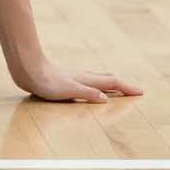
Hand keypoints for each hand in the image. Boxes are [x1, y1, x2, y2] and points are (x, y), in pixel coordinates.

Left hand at [14, 56, 143, 103]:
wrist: (28, 70)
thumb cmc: (47, 82)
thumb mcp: (69, 90)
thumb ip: (87, 93)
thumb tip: (106, 99)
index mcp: (87, 80)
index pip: (111, 83)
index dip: (126, 88)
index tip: (140, 92)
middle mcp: (83, 76)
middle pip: (106, 79)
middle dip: (121, 85)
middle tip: (132, 91)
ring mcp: (74, 76)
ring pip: (97, 78)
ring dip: (109, 83)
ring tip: (115, 88)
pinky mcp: (66, 78)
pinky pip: (87, 80)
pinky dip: (96, 83)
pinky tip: (89, 86)